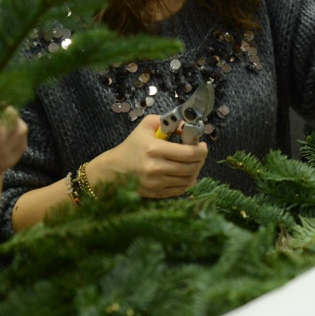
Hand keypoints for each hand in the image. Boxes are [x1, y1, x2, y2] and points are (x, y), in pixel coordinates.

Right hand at [91, 113, 207, 197]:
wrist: (113, 170)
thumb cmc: (131, 147)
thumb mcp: (145, 126)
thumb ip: (166, 121)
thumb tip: (186, 127)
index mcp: (154, 149)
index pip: (189, 153)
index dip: (201, 150)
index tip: (202, 146)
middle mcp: (156, 168)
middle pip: (191, 167)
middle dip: (200, 159)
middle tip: (199, 153)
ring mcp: (156, 183)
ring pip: (188, 180)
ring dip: (195, 170)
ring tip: (192, 163)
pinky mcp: (156, 194)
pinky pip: (180, 190)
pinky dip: (187, 181)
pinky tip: (184, 173)